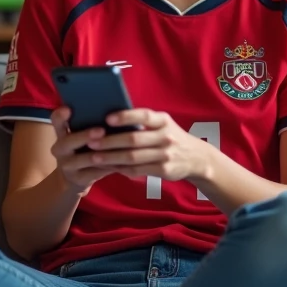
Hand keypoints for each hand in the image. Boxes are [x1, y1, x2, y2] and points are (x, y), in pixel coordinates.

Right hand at [49, 107, 114, 195]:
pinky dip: (106, 168)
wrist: (74, 178)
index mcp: (61, 134)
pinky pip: (93, 173)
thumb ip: (89, 125)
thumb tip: (115, 109)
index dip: (60, 115)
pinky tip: (119, 163)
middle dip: (84, 136)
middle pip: (67, 142)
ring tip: (112, 150)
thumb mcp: (80, 137)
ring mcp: (67, 165)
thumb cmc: (83, 149)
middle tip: (101, 130)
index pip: (56, 121)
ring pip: (81, 160)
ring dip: (97, 155)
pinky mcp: (78, 179)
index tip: (68, 109)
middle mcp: (60, 149)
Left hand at [80, 109, 212, 182]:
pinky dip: (121, 169)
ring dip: (111, 157)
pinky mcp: (164, 170)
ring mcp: (165, 155)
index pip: (144, 116)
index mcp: (163, 121)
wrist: (196, 158)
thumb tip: (109, 119)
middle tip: (90, 142)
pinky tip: (108, 167)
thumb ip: (143, 122)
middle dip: (110, 141)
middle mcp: (165, 136)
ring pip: (133, 157)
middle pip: (133, 139)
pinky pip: (138, 170)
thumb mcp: (163, 124)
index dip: (125, 117)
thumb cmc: (170, 137)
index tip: (107, 118)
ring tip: (93, 157)